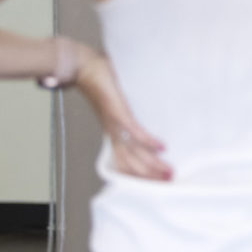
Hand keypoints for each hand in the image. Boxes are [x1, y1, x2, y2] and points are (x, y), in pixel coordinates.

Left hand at [72, 46, 172, 180]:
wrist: (83, 70)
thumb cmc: (101, 82)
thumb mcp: (117, 102)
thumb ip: (128, 107)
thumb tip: (147, 108)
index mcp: (113, 133)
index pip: (125, 162)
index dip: (139, 174)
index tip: (156, 181)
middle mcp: (114, 134)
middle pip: (131, 163)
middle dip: (150, 175)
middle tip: (168, 181)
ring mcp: (115, 125)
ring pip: (134, 153)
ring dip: (152, 165)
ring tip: (168, 171)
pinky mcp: (118, 114)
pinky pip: (135, 133)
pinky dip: (149, 142)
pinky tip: (162, 148)